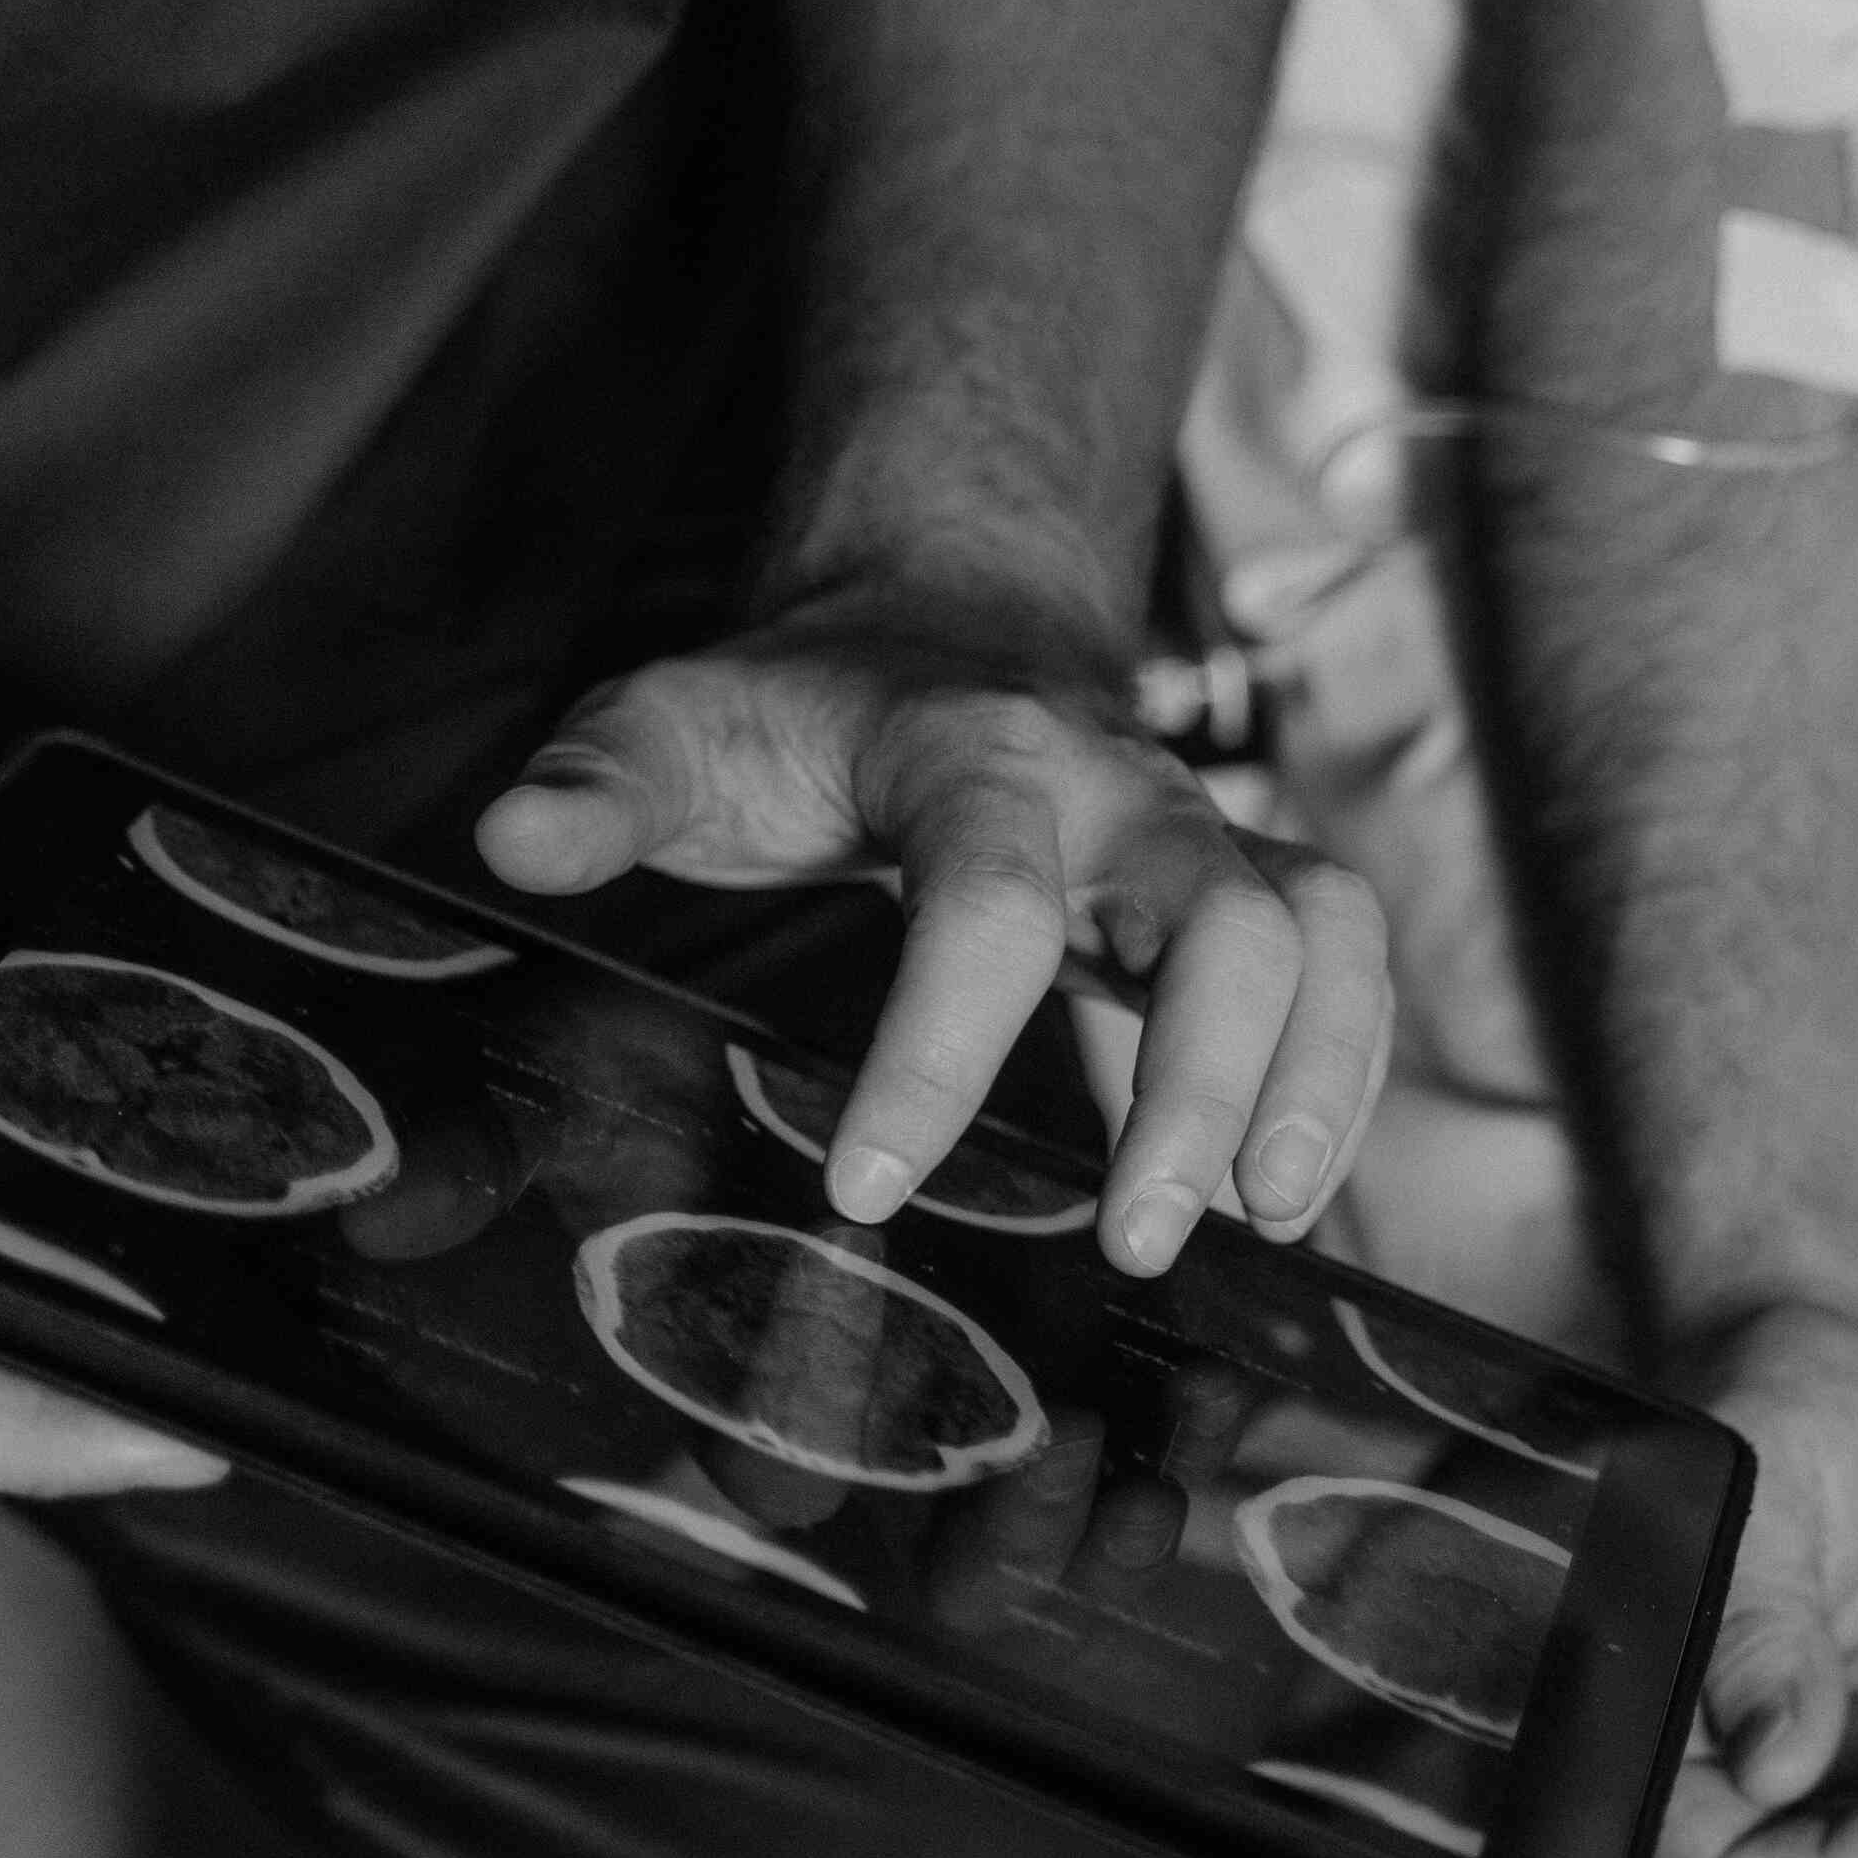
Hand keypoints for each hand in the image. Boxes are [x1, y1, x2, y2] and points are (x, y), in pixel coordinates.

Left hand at [474, 603, 1391, 1275]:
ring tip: (1261, 1220)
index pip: (986, 898)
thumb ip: (600, 783)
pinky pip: (1346, 966)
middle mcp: (1118, 785)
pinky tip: (1282, 1196)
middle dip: (1199, 1085)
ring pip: (1323, 930)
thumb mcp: (677, 719)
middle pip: (1224, 917)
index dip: (941, 1046)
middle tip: (1138, 1242)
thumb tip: (511, 841)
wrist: (946, 615)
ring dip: (1314, 1078)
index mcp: (971, 750)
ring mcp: (1201, 830)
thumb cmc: (800, 707)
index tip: (871, 1188)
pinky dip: (1341, 1077)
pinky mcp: (1249, 882)